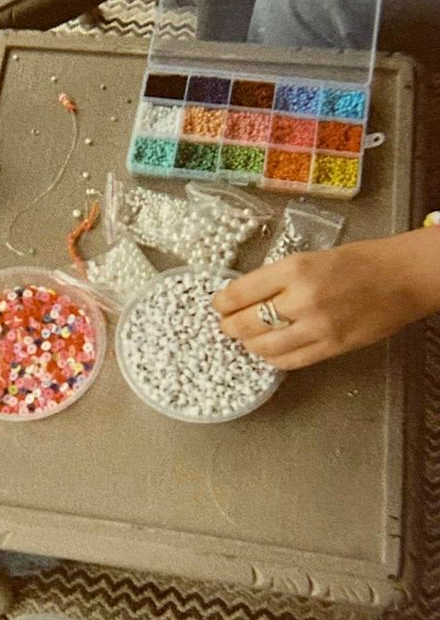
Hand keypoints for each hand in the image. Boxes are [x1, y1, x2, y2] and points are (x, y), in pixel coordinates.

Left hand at [211, 230, 439, 368]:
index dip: (222, 302)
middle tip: (225, 325)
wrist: (402, 277)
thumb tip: (245, 296)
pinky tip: (269, 351)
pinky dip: (272, 358)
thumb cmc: (358, 261)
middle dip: (229, 326)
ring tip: (246, 338)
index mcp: (294, 269)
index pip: (241, 292)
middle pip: (247, 323)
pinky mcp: (331, 348)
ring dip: (248, 344)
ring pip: (264, 347)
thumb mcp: (310, 257)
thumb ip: (278, 278)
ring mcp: (317, 327)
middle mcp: (302, 299)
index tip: (217, 304)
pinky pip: (290, 362)